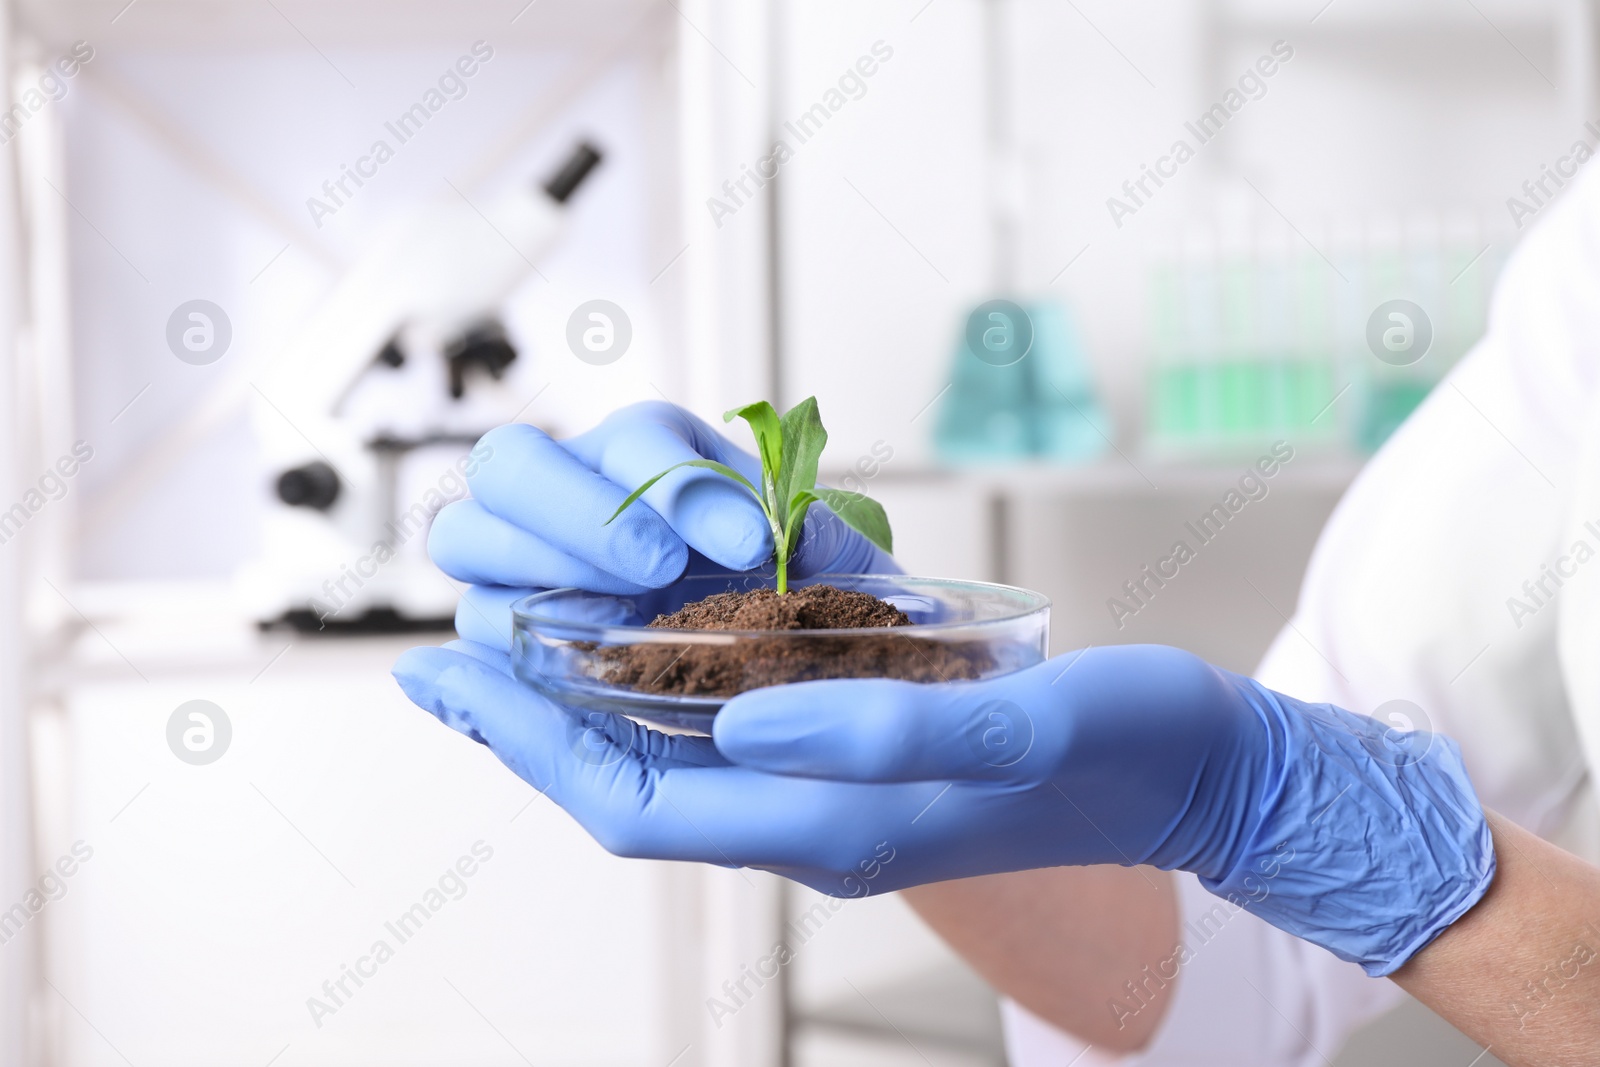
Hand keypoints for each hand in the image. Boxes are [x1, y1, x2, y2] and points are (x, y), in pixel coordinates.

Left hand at [393, 641, 1493, 976]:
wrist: (1198, 777)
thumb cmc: (1123, 745)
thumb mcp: (1015, 723)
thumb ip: (879, 729)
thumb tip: (743, 716)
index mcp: (837, 829)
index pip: (640, 801)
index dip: (536, 744)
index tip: (457, 676)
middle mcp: (818, 828)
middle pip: (632, 793)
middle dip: (530, 734)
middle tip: (448, 665)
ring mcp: (838, 804)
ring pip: (671, 773)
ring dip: (582, 722)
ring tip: (515, 658)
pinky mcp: (864, 770)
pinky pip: (726, 751)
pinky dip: (658, 708)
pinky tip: (642, 662)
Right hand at [428, 401, 897, 647]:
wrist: (810, 681)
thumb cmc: (812, 612)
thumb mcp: (835, 571)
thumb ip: (811, 537)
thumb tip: (788, 533)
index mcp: (655, 459)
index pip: (642, 436)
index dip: (679, 480)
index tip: (752, 543)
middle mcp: (577, 496)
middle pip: (510, 461)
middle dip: (583, 510)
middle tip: (661, 567)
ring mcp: (532, 564)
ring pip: (469, 534)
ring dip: (540, 563)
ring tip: (622, 610)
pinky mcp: (514, 635)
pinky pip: (477, 621)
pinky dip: (514, 635)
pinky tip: (581, 656)